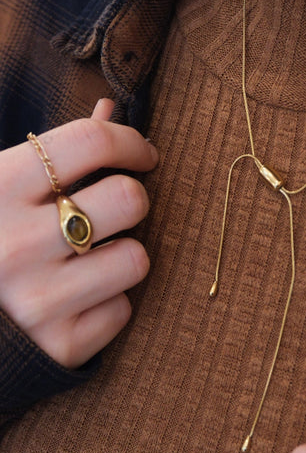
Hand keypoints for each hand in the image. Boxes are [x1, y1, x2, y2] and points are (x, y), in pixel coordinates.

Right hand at [0, 99, 157, 368]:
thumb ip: (53, 151)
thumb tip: (109, 107)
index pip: (90, 141)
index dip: (130, 141)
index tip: (143, 154)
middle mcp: (15, 245)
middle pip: (129, 199)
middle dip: (131, 200)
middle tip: (114, 210)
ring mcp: (37, 300)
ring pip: (137, 259)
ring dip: (122, 257)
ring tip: (88, 261)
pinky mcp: (59, 345)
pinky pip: (123, 310)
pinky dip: (108, 304)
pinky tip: (75, 302)